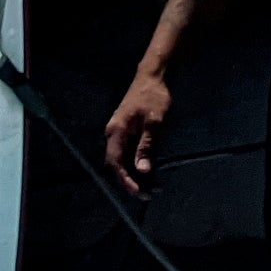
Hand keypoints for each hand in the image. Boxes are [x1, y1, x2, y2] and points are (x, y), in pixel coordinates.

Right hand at [101, 73, 169, 195]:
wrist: (154, 76)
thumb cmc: (154, 96)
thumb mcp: (154, 122)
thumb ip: (147, 146)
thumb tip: (142, 170)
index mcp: (116, 132)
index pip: (116, 162)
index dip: (125, 179)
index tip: (138, 192)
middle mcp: (116, 135)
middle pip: (120, 164)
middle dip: (133, 181)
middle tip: (149, 195)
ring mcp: (123, 134)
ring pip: (127, 160)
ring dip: (139, 175)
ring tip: (155, 188)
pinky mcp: (132, 132)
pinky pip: (133, 153)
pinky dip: (142, 164)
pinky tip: (153, 174)